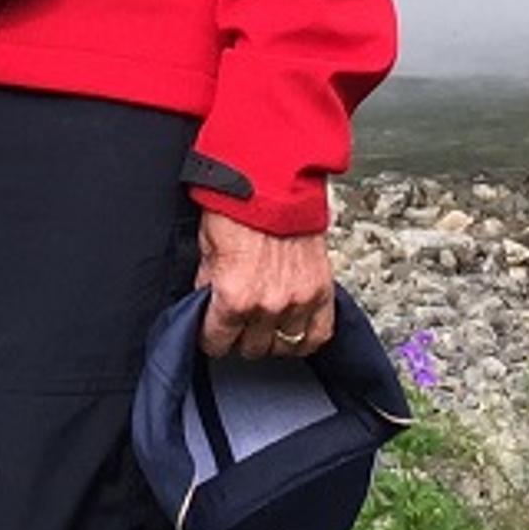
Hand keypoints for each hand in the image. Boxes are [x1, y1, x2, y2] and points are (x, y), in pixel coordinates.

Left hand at [196, 211, 334, 360]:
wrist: (272, 181)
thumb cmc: (238, 207)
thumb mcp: (207, 251)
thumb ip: (209, 285)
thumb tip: (208, 305)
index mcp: (234, 297)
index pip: (217, 343)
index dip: (211, 336)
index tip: (213, 331)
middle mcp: (268, 305)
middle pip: (251, 349)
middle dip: (240, 336)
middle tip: (238, 321)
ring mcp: (298, 300)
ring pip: (283, 347)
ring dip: (271, 337)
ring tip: (264, 322)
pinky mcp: (321, 291)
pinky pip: (317, 335)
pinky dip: (304, 338)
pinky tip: (292, 330)